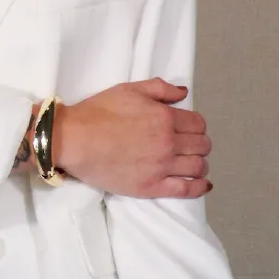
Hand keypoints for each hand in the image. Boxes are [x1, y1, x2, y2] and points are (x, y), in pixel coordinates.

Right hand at [53, 79, 212, 198]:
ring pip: (198, 167)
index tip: (189, 130)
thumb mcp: (129, 90)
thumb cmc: (98, 112)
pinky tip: (204, 185)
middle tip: (190, 147)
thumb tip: (184, 93)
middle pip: (201, 145)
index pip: (198, 124)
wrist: (74, 139)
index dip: (197, 127)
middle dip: (200, 145)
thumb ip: (160, 89)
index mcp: (165, 117)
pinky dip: (200, 187)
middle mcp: (168, 142)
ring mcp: (161, 166)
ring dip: (200, 164)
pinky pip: (186, 189)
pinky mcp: (151, 187)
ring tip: (194, 165)